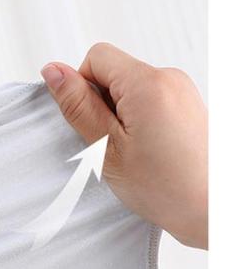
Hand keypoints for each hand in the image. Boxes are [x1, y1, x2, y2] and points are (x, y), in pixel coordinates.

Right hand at [41, 43, 207, 248]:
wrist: (214, 211)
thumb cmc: (168, 188)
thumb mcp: (107, 148)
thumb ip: (78, 105)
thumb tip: (54, 72)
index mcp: (148, 83)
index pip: (96, 57)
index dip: (82, 88)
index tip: (91, 123)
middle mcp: (170, 78)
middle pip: (114, 73)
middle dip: (103, 105)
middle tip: (113, 145)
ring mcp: (182, 91)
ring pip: (131, 90)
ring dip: (122, 117)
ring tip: (134, 152)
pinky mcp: (189, 106)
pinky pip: (150, 101)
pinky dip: (141, 123)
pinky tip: (149, 152)